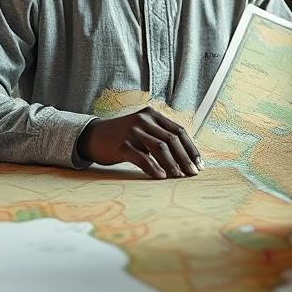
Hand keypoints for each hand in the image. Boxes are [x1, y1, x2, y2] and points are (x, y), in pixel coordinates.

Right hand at [76, 106, 202, 178]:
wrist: (93, 136)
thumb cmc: (123, 137)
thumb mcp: (143, 130)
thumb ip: (161, 136)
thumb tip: (186, 158)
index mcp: (152, 115)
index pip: (179, 131)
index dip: (191, 149)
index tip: (199, 164)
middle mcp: (144, 120)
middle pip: (172, 139)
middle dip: (185, 158)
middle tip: (193, 173)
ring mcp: (132, 131)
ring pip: (160, 148)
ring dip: (173, 164)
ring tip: (179, 177)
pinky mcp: (122, 145)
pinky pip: (142, 158)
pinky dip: (154, 168)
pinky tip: (161, 177)